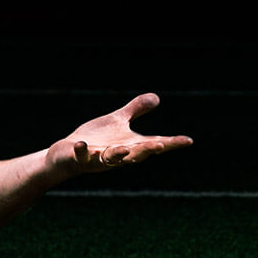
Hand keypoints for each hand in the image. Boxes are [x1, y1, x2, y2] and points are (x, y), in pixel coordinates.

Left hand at [46, 93, 192, 174]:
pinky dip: (82, 151)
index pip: (154, 145)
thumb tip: (157, 98)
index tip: (188, 140)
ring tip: (124, 150)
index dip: (171, 143)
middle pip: (136, 154)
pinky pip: (81, 156)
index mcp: (129, 145)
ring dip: (117, 155)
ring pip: (111, 159)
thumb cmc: (97, 139)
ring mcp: (99, 158)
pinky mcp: (80, 158)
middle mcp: (118, 154)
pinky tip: (82, 144)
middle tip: (160, 145)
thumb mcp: (118, 121)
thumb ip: (136, 110)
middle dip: (147, 150)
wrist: (68, 153)